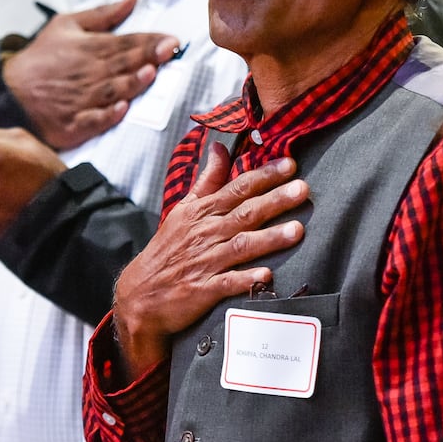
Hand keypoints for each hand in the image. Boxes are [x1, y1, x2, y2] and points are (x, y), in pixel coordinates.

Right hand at [4, 0, 180, 150]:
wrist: (8, 91)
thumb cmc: (41, 57)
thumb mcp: (66, 25)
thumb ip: (103, 13)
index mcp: (89, 48)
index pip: (126, 43)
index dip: (151, 41)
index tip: (173, 40)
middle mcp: (88, 73)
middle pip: (123, 65)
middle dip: (147, 57)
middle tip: (170, 51)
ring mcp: (80, 100)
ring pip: (111, 91)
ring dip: (131, 83)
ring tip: (149, 73)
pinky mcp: (73, 124)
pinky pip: (92, 120)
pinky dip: (107, 116)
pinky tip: (122, 109)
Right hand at [111, 143, 307, 378]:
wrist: (139, 294)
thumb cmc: (167, 249)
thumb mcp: (183, 209)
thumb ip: (207, 179)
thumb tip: (220, 147)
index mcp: (202, 212)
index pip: (237, 188)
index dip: (264, 175)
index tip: (289, 165)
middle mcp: (206, 233)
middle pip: (245, 212)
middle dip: (275, 200)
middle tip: (303, 189)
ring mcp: (205, 262)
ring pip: (241, 245)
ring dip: (269, 238)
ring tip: (298, 230)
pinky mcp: (203, 290)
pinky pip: (227, 283)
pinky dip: (246, 279)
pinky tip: (267, 275)